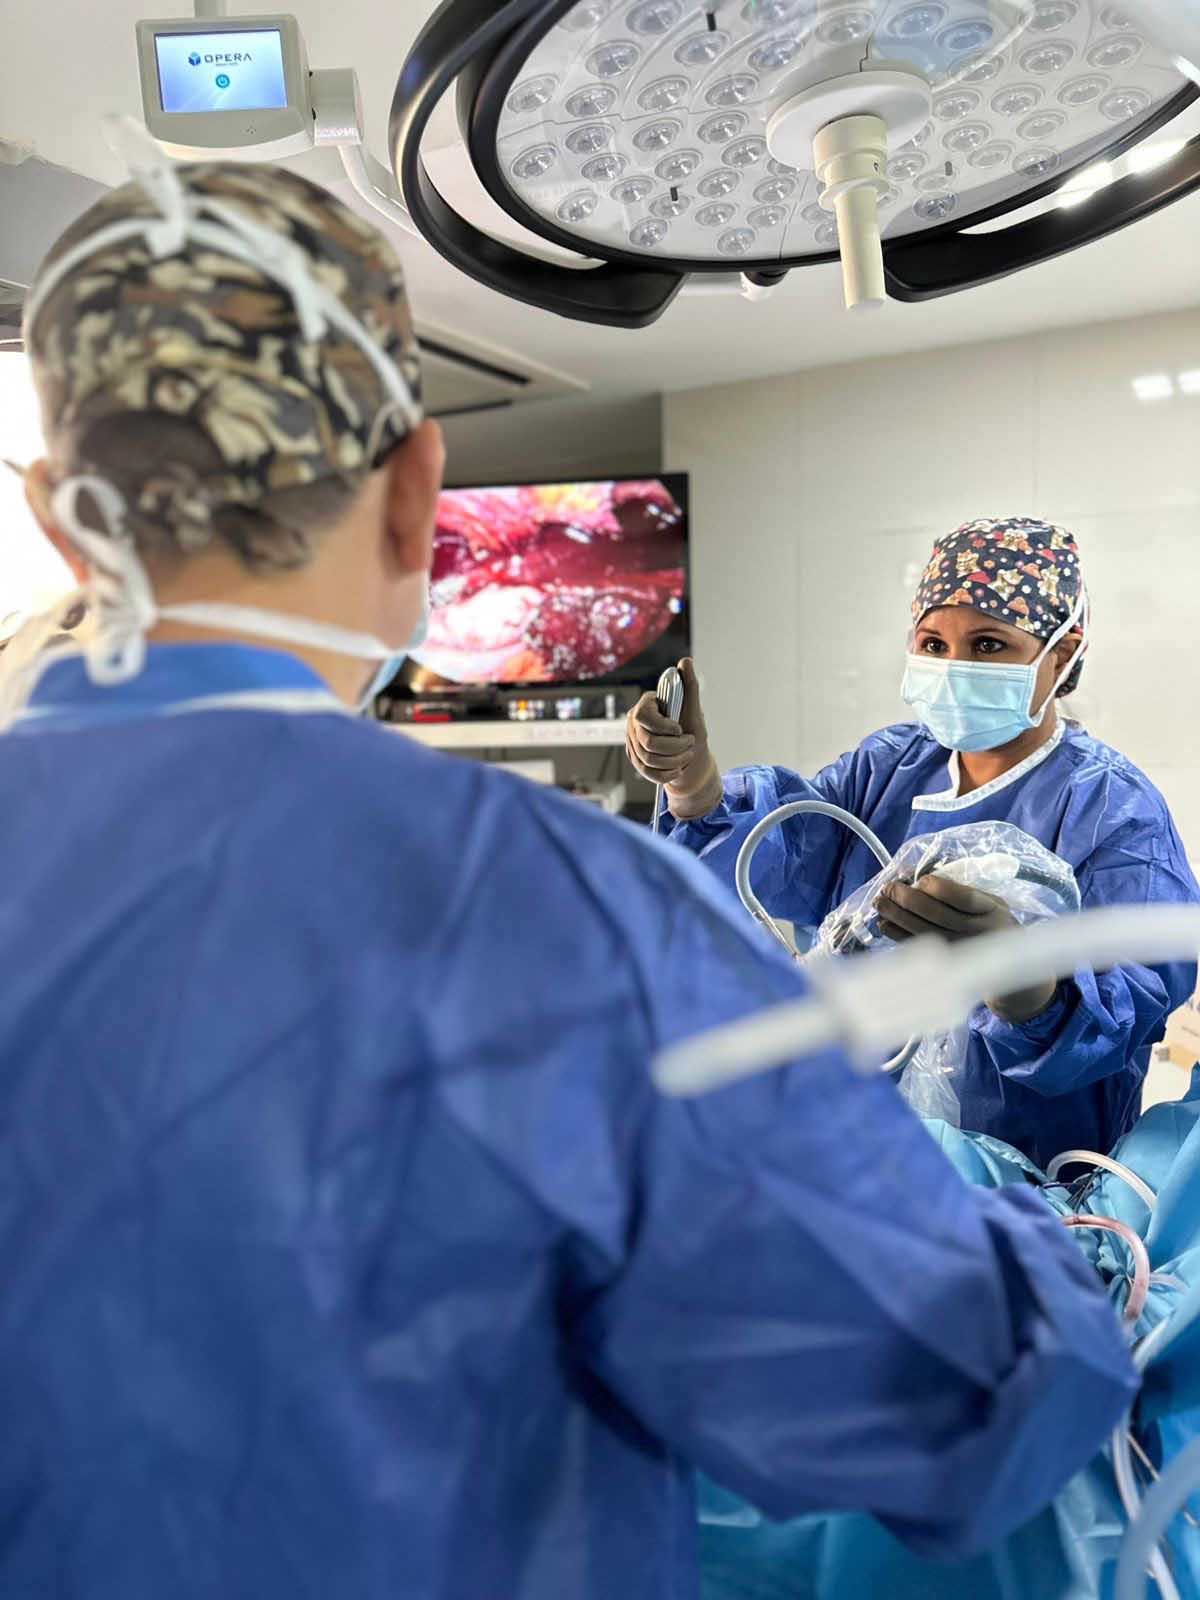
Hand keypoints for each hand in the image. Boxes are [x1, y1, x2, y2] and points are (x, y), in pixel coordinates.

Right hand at [626, 658, 722, 819]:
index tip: (680, 729)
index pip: (644, 716)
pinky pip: (646, 771)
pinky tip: (677, 769)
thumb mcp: (693, 709)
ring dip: (674, 760)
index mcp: (645, 706)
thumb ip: (689, 686)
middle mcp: (634, 723)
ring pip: (648, 759)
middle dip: (675, 747)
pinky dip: (666, 773)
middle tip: (690, 744)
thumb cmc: (691, 729)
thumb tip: (685, 661)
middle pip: (648, 742)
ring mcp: (632, 742)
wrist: (691, 757)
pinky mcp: (634, 759)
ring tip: (687, 755)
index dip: (664, 726)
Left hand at [875, 873, 1057, 1023]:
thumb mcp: (994, 903)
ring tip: (880, 902)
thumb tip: (922, 878)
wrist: (1011, 967)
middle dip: (908, 900)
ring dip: (897, 916)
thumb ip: (967, 892)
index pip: (966, 899)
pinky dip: (898, 935)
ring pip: (925, 931)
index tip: (921, 880)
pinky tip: (884, 923)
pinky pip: (919, 947)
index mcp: (992, 910)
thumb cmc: (994, 922)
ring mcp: (961, 949)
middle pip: (939, 915)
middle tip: (889, 887)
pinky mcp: (947, 961)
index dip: (941, 889)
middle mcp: (977, 931)